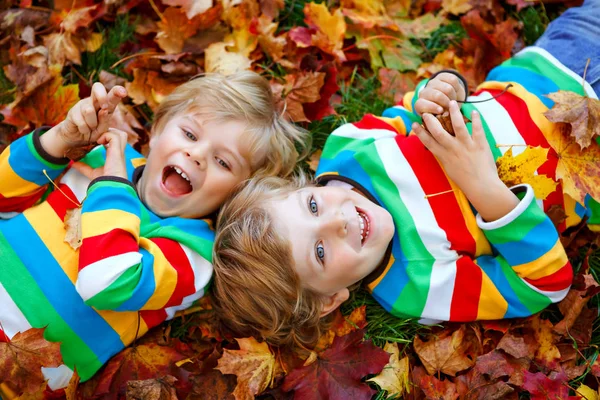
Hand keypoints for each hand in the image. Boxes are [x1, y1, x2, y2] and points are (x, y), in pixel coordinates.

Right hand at [40, 83, 126, 158]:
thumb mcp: (103, 129)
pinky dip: (84, 129)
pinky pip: (81, 121)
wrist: (77, 138)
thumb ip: (105, 120)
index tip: (123, 93)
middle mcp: (93, 101)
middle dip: (102, 96)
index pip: (111, 94)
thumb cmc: (93, 131)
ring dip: (92, 123)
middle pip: (97, 87)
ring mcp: (82, 104)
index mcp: (105, 104)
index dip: (117, 91)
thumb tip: (104, 110)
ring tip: (91, 128)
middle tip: (104, 108)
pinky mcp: (72, 111)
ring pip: (89, 110)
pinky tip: (83, 130)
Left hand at [71, 128, 128, 179]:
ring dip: (109, 133)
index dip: (106, 139)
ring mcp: (119, 151)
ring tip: (99, 139)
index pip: (114, 142)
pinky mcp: (117, 150)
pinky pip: (114, 136)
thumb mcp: (92, 172)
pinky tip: (99, 142)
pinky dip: (106, 136)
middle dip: (109, 132)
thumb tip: (73, 164)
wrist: (110, 185)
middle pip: (121, 135)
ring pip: (121, 134)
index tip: (96, 141)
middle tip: (97, 137)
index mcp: (115, 156)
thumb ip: (84, 167)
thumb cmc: (104, 181)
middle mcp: (119, 152)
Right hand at [413, 101, 518, 220]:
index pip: (428, 142)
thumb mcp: (449, 168)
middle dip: (432, 120)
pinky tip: (474, 111)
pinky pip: (477, 129)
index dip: (420, 132)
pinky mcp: (480, 145)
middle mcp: (453, 150)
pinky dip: (476, 120)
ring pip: (458, 126)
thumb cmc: (465, 180)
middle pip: (438, 132)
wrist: (482, 187)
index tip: (414, 123)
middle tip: (428, 111)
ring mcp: (466, 146)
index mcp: (444, 156)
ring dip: (454, 113)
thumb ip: (444, 156)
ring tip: (452, 102)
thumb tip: (438, 147)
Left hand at [414, 72, 465, 115]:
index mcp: (420, 105)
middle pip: (438, 96)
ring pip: (448, 89)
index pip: (421, 104)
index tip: (441, 111)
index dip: (431, 107)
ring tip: (453, 100)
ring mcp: (432, 83)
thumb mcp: (438, 117)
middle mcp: (424, 93)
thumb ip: (440, 117)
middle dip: (447, 102)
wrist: (445, 98)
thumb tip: (446, 114)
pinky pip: (453, 80)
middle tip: (451, 106)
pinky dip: (457, 87)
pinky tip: (455, 92)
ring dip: (454, 96)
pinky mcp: (441, 76)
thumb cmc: (441, 112)